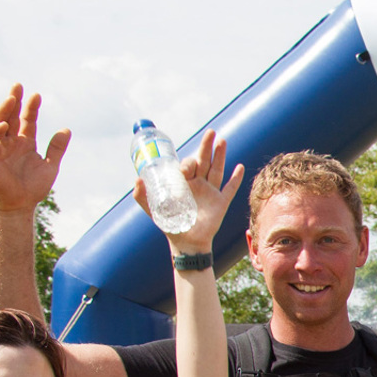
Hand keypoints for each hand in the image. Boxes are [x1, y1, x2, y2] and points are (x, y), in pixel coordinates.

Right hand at [0, 84, 69, 211]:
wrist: (20, 205)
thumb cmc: (34, 187)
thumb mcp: (50, 166)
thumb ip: (57, 148)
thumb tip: (66, 128)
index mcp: (25, 142)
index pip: (26, 120)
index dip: (31, 108)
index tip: (37, 95)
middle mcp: (10, 142)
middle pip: (10, 116)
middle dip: (13, 100)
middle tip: (18, 85)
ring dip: (3, 110)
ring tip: (11, 98)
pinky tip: (4, 125)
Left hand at [132, 129, 243, 255]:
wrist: (187, 244)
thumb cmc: (170, 226)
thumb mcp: (153, 209)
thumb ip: (142, 196)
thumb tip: (137, 179)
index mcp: (184, 183)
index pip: (188, 165)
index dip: (188, 162)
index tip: (185, 167)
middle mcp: (198, 185)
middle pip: (205, 161)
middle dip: (207, 146)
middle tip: (211, 132)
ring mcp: (211, 193)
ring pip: (217, 170)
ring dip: (221, 155)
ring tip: (222, 141)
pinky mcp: (221, 203)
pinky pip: (230, 189)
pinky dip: (235, 179)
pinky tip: (240, 167)